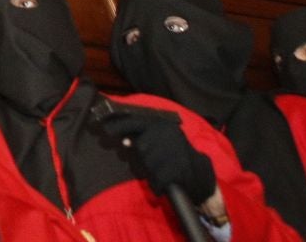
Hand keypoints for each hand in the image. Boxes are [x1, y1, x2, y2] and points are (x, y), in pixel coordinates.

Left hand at [100, 104, 214, 203]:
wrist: (199, 173)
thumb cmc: (174, 155)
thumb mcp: (159, 139)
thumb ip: (142, 136)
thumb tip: (123, 140)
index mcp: (163, 124)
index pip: (136, 121)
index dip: (120, 125)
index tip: (106, 129)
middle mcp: (168, 134)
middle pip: (141, 147)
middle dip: (143, 157)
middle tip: (151, 162)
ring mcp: (173, 151)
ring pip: (148, 163)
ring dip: (151, 171)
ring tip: (162, 170)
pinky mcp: (176, 169)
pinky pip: (156, 179)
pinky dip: (157, 184)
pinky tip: (162, 183)